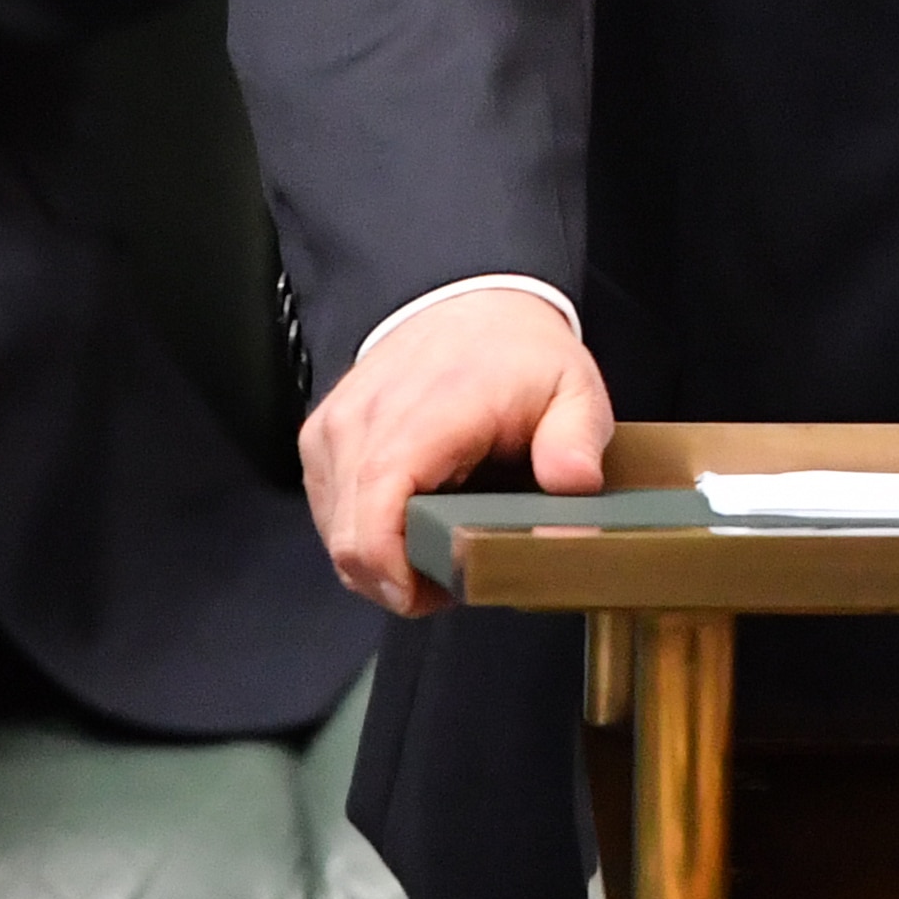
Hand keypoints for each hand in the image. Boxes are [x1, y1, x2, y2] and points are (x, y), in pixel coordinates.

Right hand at [297, 289, 611, 618]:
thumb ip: (576, 441)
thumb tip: (574, 484)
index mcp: (425, 413)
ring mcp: (335, 427)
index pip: (376, 511)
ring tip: (435, 545)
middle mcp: (366, 419)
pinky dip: (364, 532)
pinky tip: (408, 521)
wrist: (472, 303)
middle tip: (451, 578)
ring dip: (381, 560)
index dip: (393, 573)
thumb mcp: (573, 392)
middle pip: (350, 540)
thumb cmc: (517, 353)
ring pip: (335, 534)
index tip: (433, 595)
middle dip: (397, 582)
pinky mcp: (322, 436)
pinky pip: (329, 511)